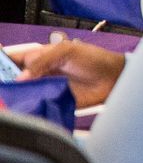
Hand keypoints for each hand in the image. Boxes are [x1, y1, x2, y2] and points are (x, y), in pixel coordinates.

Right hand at [12, 38, 126, 106]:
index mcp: (38, 57)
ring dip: (11, 98)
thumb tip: (21, 78)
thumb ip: (42, 61)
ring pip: (18, 96)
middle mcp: (36, 74)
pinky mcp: (49, 103)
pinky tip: (18, 111)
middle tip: (2, 90)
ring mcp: (42, 90)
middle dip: (4, 84)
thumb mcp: (66, 51)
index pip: (11, 60)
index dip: (1, 64)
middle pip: (11, 80)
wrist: (112, 78)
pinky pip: (33, 108)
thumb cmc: (92, 58)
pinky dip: (25, 110)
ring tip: (4, 102)